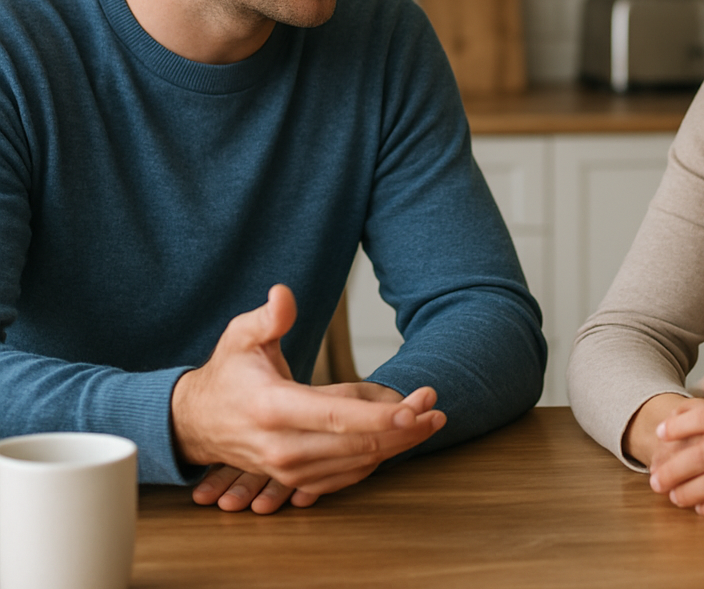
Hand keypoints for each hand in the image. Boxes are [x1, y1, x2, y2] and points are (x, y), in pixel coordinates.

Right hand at [173, 285, 445, 510]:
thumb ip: (267, 318)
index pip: (334, 416)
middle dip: (401, 430)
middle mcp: (282, 446)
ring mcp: (288, 469)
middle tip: (436, 411)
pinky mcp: (295, 480)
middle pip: (354, 444)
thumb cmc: (228, 372)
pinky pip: (344, 477)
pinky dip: (375, 461)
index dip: (376, 415)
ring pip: (355, 464)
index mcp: (272, 408)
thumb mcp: (240, 336)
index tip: (412, 409)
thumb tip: (284, 294)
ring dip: (396, 446)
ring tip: (430, 422)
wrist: (197, 422)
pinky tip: (400, 442)